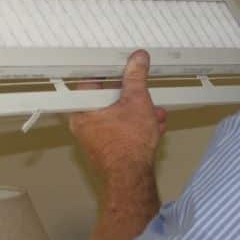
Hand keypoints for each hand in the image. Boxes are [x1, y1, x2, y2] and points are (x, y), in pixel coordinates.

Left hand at [69, 50, 167, 181]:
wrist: (133, 180)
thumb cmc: (128, 145)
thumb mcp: (136, 101)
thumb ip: (136, 77)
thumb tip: (137, 59)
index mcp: (83, 109)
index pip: (92, 81)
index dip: (110, 72)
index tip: (122, 67)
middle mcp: (85, 124)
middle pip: (108, 98)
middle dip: (132, 96)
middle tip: (143, 91)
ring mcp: (96, 138)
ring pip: (118, 116)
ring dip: (139, 112)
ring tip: (156, 112)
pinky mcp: (108, 149)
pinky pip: (121, 130)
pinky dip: (137, 126)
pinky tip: (154, 126)